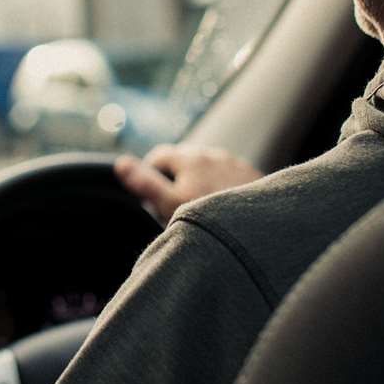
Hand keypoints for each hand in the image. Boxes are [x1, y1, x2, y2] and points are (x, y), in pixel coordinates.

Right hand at [114, 144, 263, 220]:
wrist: (262, 229)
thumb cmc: (214, 218)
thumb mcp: (171, 204)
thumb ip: (146, 183)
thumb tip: (121, 163)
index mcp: (190, 158)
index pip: (159, 157)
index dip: (150, 175)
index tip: (152, 198)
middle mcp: (213, 154)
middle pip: (184, 160)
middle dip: (177, 178)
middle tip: (177, 206)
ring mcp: (235, 164)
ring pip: (208, 168)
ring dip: (201, 181)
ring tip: (202, 207)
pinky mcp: (252, 177)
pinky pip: (229, 177)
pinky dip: (223, 187)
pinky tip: (225, 208)